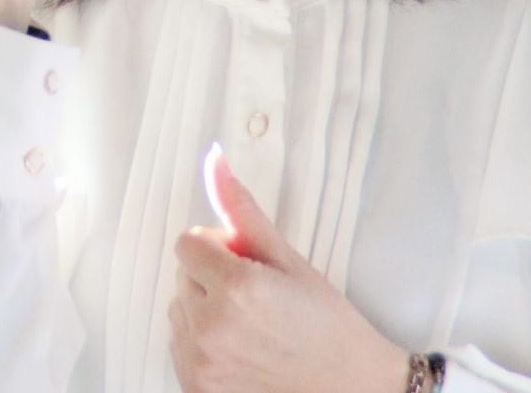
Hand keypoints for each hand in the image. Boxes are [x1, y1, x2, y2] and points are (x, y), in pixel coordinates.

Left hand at [169, 149, 408, 392]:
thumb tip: (213, 160)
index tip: (246, 264)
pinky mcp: (196, 388)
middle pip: (183, 274)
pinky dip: (201, 342)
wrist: (351, 389)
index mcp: (236, 288)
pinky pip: (179, 345)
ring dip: (204, 309)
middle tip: (256, 297)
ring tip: (250, 326)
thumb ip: (241, 209)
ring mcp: (202, 363)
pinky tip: (240, 350)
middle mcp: (211, 327)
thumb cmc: (325, 323)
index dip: (218, 248)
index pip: (188, 242)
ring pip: (179, 309)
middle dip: (211, 277)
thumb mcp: (287, 259)